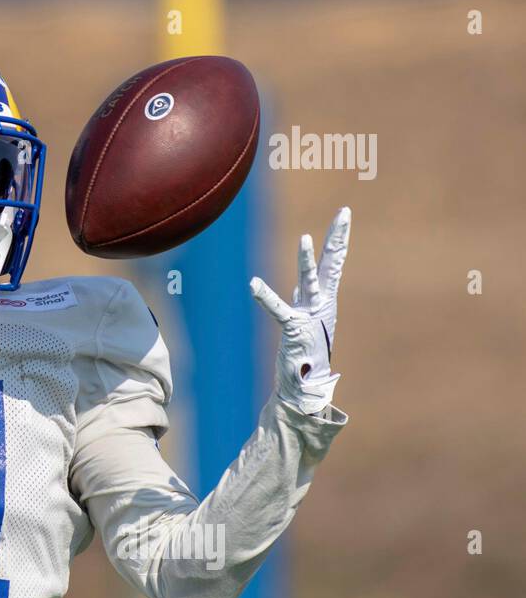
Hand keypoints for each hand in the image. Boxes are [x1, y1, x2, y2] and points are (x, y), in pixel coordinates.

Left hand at [249, 207, 350, 414]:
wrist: (305, 385)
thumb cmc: (305, 352)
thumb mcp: (305, 318)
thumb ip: (303, 300)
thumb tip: (297, 285)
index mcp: (325, 299)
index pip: (334, 262)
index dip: (339, 238)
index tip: (345, 214)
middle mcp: (321, 304)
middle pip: (332, 264)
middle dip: (338, 238)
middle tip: (345, 212)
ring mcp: (309, 315)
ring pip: (309, 281)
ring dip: (306, 261)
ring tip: (304, 238)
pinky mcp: (293, 329)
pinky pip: (278, 309)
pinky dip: (265, 296)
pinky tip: (253, 283)